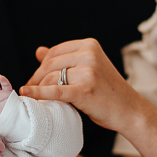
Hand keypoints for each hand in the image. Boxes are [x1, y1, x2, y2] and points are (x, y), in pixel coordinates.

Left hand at [20, 39, 144, 132]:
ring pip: (51, 77)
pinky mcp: (84, 90)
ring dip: (39, 88)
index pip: (55, 51)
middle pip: (51, 64)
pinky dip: (37, 93)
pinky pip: (54, 91)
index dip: (41, 65)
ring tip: (34, 98)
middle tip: (30, 89)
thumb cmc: (108, 91)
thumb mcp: (89, 68)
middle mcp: (89, 55)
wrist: (130, 110)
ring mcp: (87, 72)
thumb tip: (39, 51)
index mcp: (90, 45)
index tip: (35, 78)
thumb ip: (65, 58)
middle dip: (37, 77)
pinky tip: (26, 93)